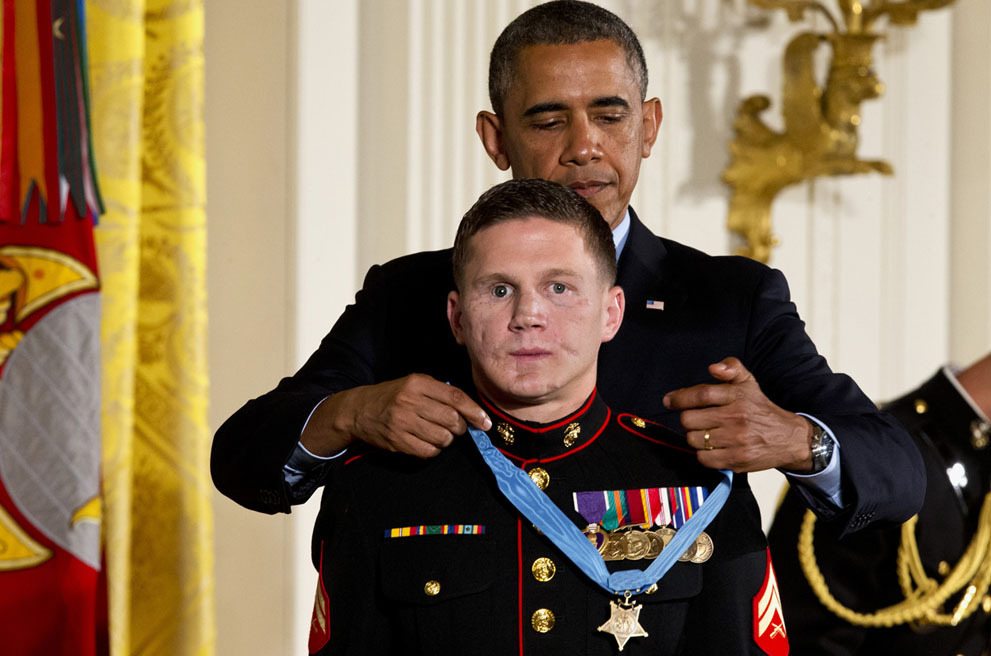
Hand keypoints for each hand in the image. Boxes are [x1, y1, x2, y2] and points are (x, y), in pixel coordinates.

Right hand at [301, 374, 491, 457]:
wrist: (358, 410)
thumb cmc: (393, 396)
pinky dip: (434, 450)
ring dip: (447, 439)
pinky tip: (427, 442)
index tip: (486, 422)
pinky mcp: (397, 441)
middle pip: (452, 420)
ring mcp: (402, 422)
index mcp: (417, 383)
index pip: (455, 398)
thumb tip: (471, 411)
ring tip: (438, 433)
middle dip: (460, 427)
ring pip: (443, 438)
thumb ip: (440, 392)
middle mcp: (410, 401)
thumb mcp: (414, 384)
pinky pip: (429, 451)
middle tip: (455, 427)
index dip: (475, 412)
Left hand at [662, 357, 812, 472]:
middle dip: (688, 419)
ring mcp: (737, 441)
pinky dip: (703, 454)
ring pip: (694, 440)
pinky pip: (704, 459)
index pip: (702, 395)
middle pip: (690, 420)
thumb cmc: (761, 409)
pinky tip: (713, 447)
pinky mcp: (737, 460)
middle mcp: (737, 417)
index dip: (680, 398)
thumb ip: (731, 368)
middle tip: (696, 419)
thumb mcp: (749, 383)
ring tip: (707, 433)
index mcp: (738, 396)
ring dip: (695, 437)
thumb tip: (714, 367)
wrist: (789, 438)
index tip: (669, 400)